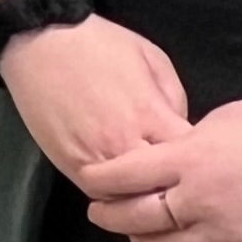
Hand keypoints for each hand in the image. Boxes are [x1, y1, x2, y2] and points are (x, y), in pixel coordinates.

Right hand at [0, 14, 193, 180]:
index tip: (201, 160)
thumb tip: (179, 132)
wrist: (40, 41)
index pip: (189, 159)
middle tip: (181, 182)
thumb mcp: (154, 58)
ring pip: (131, 200)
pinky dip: (115, 195)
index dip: (200, 162)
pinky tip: (123, 187)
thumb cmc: (101, 44)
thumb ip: (175, 99)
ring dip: (144, 197)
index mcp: (150, 115)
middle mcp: (124, 144)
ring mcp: (95, 158)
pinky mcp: (69, 164)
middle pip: (163, 187)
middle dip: (175, 186)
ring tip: (153, 191)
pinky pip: (100, 195)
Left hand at [73, 93, 241, 241]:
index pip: (125, 177)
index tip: (88, 180)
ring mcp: (228, 232)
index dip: (100, 181)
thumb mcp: (220, 121)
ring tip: (137, 230)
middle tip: (99, 212)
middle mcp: (203, 201)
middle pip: (137, 220)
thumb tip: (162, 162)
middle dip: (110, 216)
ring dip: (144, 241)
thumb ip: (186, 146)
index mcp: (191, 160)